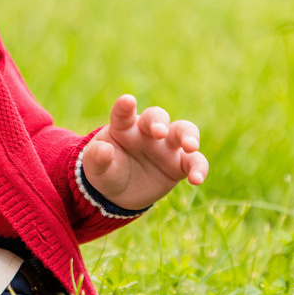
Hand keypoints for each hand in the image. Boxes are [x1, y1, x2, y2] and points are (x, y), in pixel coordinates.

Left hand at [81, 94, 207, 214]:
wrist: (118, 193)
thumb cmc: (105, 170)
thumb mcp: (94, 166)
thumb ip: (97, 158)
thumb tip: (105, 150)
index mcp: (123, 127)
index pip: (123, 113)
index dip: (125, 107)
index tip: (127, 101)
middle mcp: (146, 132)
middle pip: (157, 116)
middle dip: (159, 121)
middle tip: (159, 132)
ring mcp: (165, 147)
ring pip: (182, 131)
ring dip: (188, 136)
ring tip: (190, 146)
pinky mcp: (178, 165)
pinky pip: (194, 162)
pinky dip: (199, 168)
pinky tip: (197, 179)